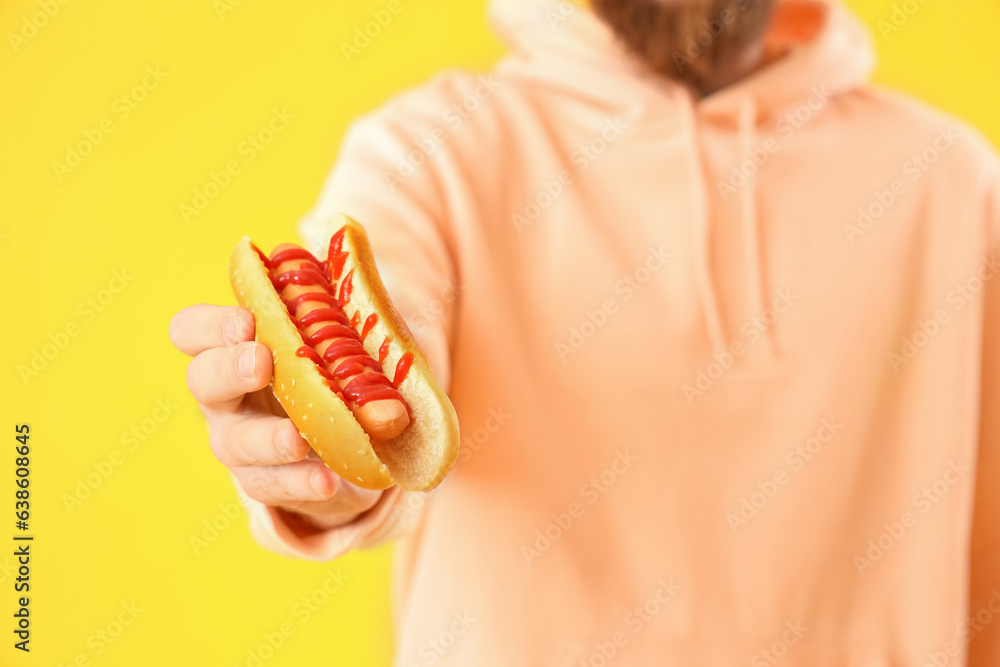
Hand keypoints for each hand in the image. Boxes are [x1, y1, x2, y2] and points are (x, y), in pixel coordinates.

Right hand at [169, 304, 382, 530]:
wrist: (341, 441)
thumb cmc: (326, 371)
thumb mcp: (332, 344)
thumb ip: (343, 327)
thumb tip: (383, 318)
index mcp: (230, 348)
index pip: (192, 330)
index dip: (211, 324)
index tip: (247, 321)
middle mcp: (222, 395)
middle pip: (203, 379)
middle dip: (230, 369)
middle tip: (261, 362)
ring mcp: (238, 442)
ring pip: (236, 441)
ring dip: (267, 439)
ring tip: (297, 440)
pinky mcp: (263, 481)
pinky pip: (274, 484)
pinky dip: (301, 482)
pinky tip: (326, 480)